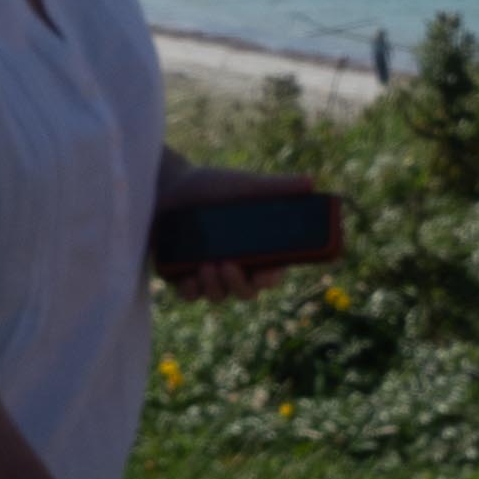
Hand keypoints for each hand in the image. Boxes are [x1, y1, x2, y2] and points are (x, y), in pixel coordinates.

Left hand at [150, 163, 332, 302]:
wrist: (167, 184)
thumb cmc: (211, 186)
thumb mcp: (244, 185)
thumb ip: (276, 187)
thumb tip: (310, 182)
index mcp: (254, 250)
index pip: (271, 274)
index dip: (271, 278)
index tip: (267, 272)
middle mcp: (233, 266)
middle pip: (245, 292)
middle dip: (239, 285)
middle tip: (228, 265)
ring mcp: (207, 274)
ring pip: (218, 295)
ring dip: (215, 286)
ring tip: (206, 264)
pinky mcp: (180, 276)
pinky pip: (189, 295)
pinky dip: (190, 290)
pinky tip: (188, 278)